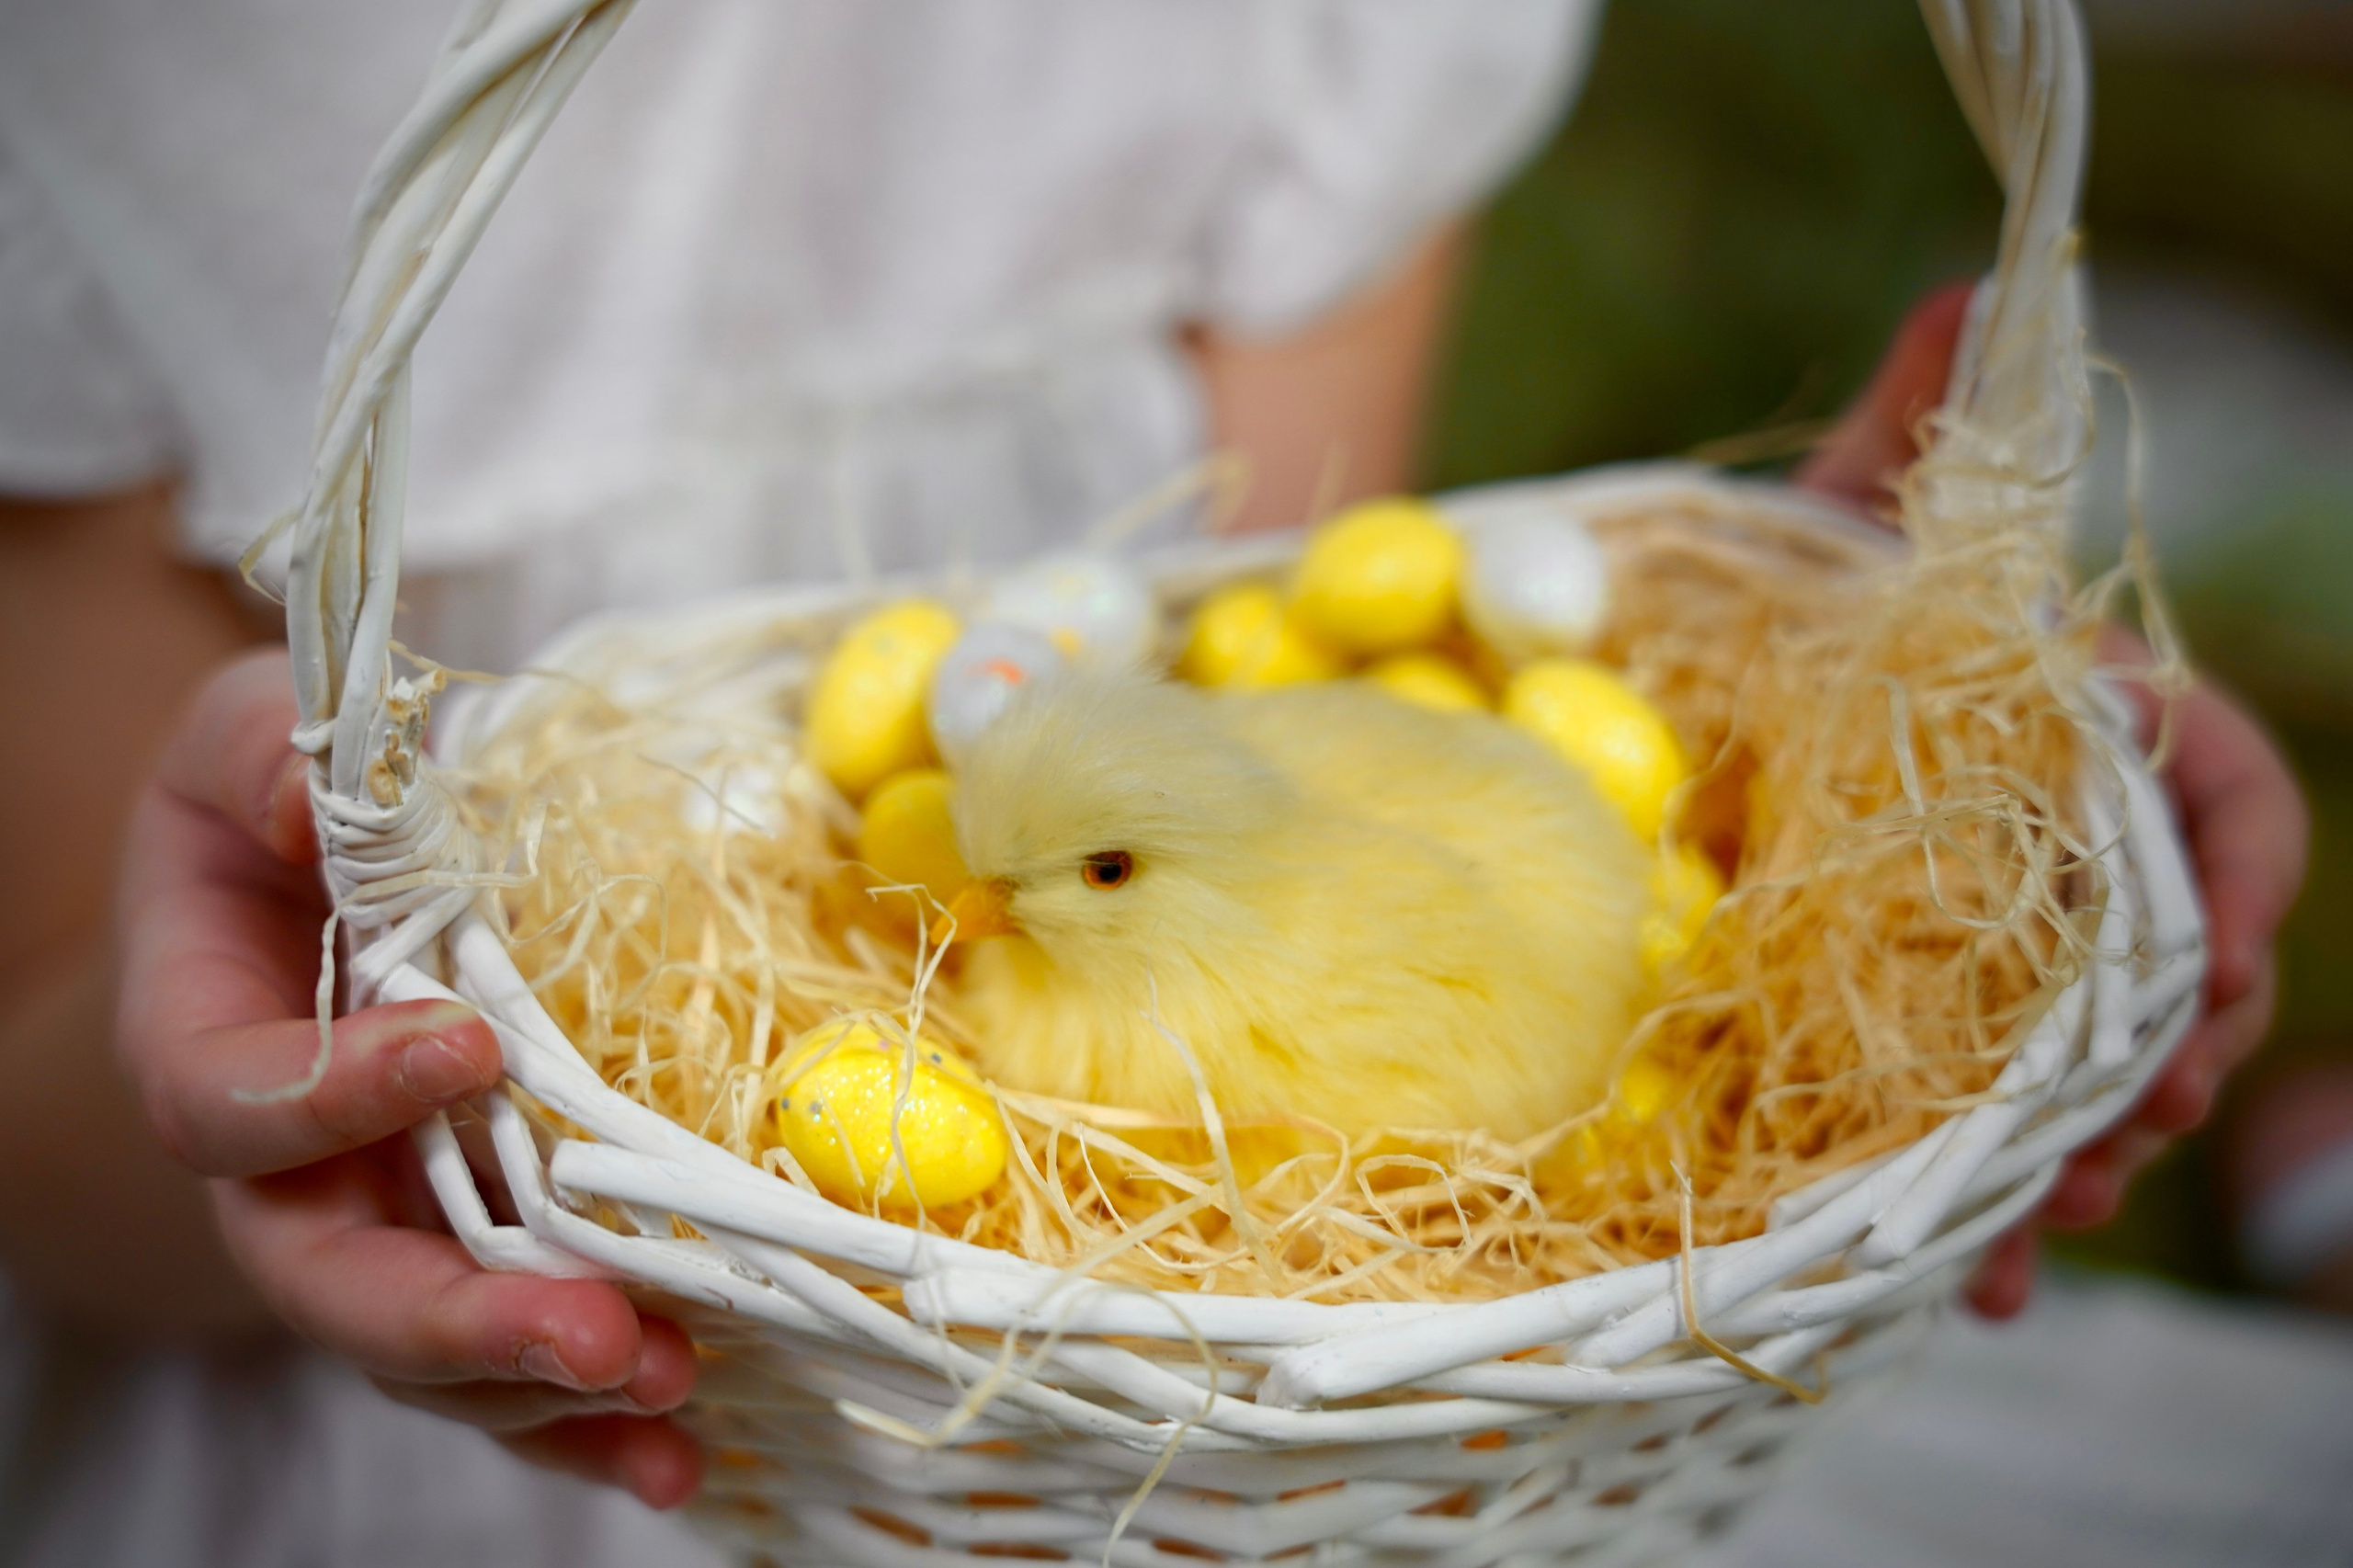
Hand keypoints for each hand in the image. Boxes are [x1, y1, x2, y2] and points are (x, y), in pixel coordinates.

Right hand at [115, 649, 702, 1505]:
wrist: (318, 892)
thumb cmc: (281, 812)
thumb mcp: (254, 743)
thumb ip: (270, 761)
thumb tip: (313, 791)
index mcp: (209, 1049)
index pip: (234, 1107)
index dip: (334, 1095)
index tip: (468, 1046)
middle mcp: (290, 1178)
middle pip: (340, 1287)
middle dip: (463, 1324)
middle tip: (592, 1333)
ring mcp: (389, 1235)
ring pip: (439, 1355)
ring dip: (548, 1392)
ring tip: (667, 1391)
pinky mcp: (483, 1265)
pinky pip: (519, 1370)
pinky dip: (591, 1430)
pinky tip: (682, 1458)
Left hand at [1798, 286, 2309, 1317]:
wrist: (1657, 730)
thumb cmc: (1754, 626)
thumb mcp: (1822, 537)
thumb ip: (1909, 435)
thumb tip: (1963, 291)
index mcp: (2070, 732)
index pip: (2219, 793)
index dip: (2238, 880)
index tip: (2212, 966)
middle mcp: (2054, 853)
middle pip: (2175, 967)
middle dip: (2165, 1060)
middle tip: (2122, 1136)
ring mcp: (1995, 957)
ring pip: (2090, 1070)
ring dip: (2085, 1156)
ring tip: (2042, 1225)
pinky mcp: (1924, 1036)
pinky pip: (1985, 1134)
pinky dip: (1986, 1211)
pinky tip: (1969, 1285)